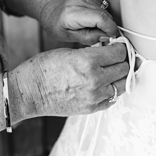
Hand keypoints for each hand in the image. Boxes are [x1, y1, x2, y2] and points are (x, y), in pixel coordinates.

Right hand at [11, 42, 128, 118]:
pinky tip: (105, 84)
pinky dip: (112, 91)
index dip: (121, 48)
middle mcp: (95, 80)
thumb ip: (92, 53)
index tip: (118, 46)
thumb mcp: (70, 52)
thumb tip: (110, 51)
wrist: (31, 92)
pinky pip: (112, 99)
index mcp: (88, 61)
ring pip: (122, 85)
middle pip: (124, 68)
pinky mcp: (92, 108)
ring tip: (112, 71)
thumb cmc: (45, 69)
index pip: (119, 53)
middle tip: (117, 58)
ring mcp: (95, 97)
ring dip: (119, 77)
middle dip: (122, 61)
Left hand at [39, 0, 118, 45]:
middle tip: (101, 35)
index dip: (110, 29)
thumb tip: (108, 36)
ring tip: (93, 26)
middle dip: (108, 27)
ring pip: (106, 12)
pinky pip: (104, 7)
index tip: (112, 37)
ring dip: (105, 22)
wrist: (53, 12)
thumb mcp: (73, 38)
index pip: (100, 18)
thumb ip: (91, 38)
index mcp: (73, 13)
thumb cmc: (60, 27)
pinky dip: (102, 14)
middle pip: (105, 15)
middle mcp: (80, 0)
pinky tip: (92, 17)